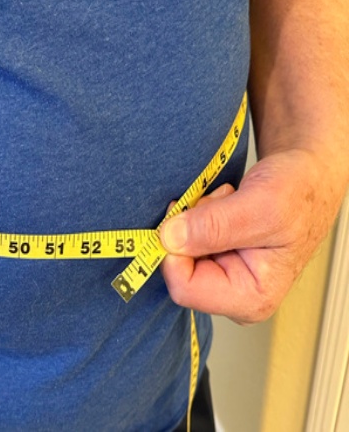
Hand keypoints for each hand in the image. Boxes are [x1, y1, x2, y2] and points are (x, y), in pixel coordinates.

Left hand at [159, 148, 345, 324]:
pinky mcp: (215, 259)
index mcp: (250, 298)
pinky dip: (194, 216)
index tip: (185, 213)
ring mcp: (223, 276)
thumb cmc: (299, 194)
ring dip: (193, 219)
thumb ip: (214, 226)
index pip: (185, 288)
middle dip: (188, 231)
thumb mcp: (261, 206)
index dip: (175, 250)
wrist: (307, 178)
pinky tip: (220, 204)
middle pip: (178, 270)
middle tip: (217, 204)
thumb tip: (169, 238)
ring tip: (226, 201)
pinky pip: (183, 240)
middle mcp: (233, 294)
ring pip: (178, 251)